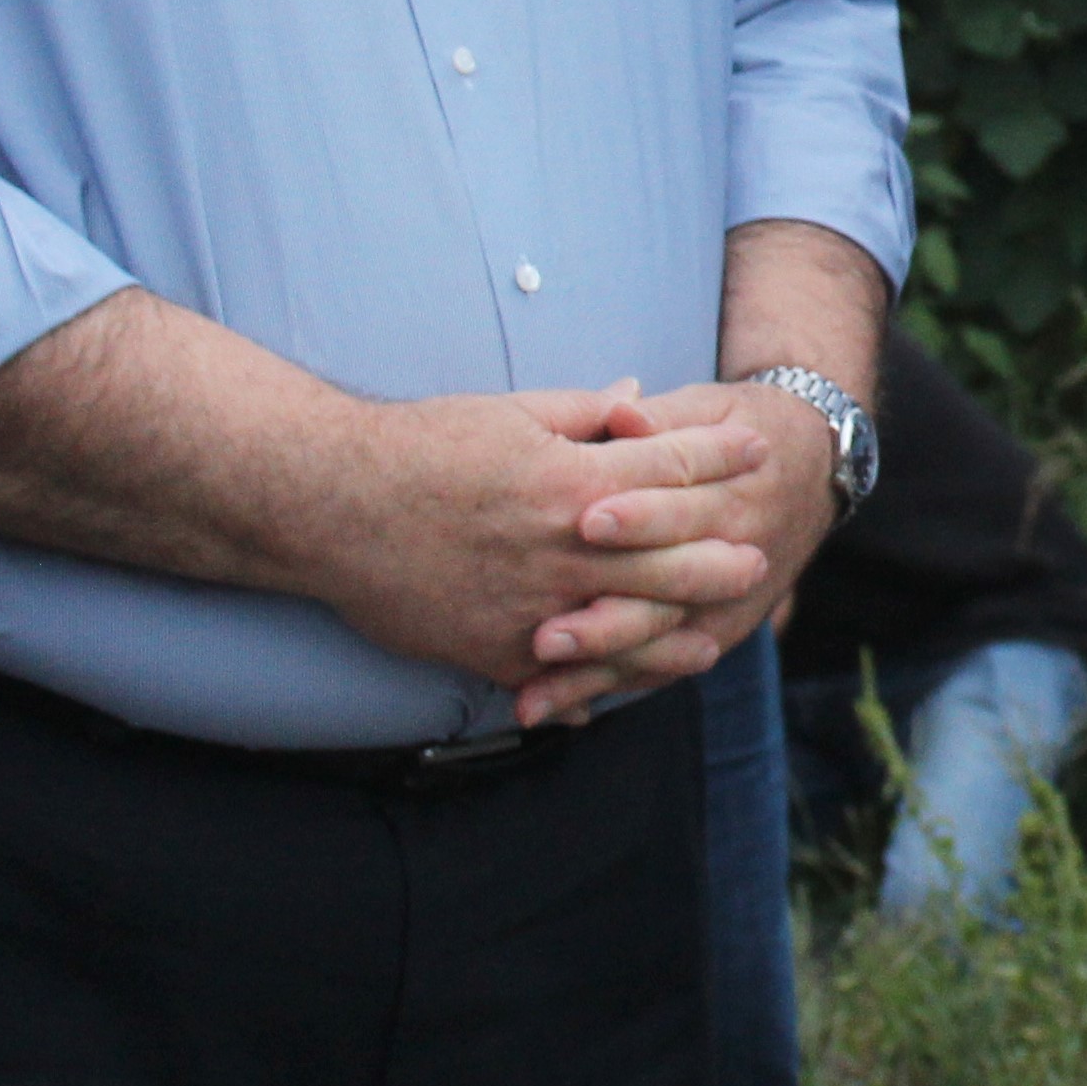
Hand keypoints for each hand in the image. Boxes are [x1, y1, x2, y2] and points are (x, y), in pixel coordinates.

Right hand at [305, 386, 779, 722]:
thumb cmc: (418, 445)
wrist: (328, 504)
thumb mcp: (509, 412)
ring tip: (712, 634)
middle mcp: (563, 549)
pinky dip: (596, 682)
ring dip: (676, 632)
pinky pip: (559, 673)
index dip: (720, 455)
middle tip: (758, 556)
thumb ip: (583, 412)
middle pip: (670, 557)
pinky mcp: (493, 649)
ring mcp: (532, 606)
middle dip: (719, 555)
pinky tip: (622, 686)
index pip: (672, 468)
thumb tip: (638, 399)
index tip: (755, 448)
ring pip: (627, 627)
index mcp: (573, 481)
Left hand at [536, 375, 845, 723]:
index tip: (586, 523)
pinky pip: (663, 669)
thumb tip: (621, 411)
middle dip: (609, 620)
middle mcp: (736, 555)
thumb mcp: (708, 408)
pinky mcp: (716, 633)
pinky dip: (610, 689)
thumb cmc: (739, 428)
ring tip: (539, 692)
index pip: (684, 506)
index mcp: (734, 492)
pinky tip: (558, 709)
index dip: (639, 516)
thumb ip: (657, 419)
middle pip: (670, 593)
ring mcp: (728, 603)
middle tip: (546, 637)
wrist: (813, 465)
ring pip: (663, 646)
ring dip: (600, 671)